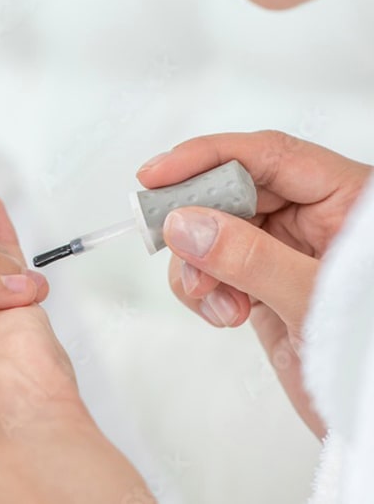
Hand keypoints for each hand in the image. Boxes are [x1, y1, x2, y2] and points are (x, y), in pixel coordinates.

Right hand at [137, 130, 371, 437]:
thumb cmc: (373, 354)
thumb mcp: (314, 297)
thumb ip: (250, 257)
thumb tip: (185, 224)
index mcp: (344, 199)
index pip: (267, 156)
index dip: (207, 158)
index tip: (157, 176)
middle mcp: (313, 217)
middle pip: (233, 192)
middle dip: (196, 221)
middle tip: (165, 240)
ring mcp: (285, 251)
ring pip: (215, 232)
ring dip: (198, 265)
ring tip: (214, 301)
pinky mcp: (263, 283)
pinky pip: (215, 269)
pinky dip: (204, 290)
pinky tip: (223, 313)